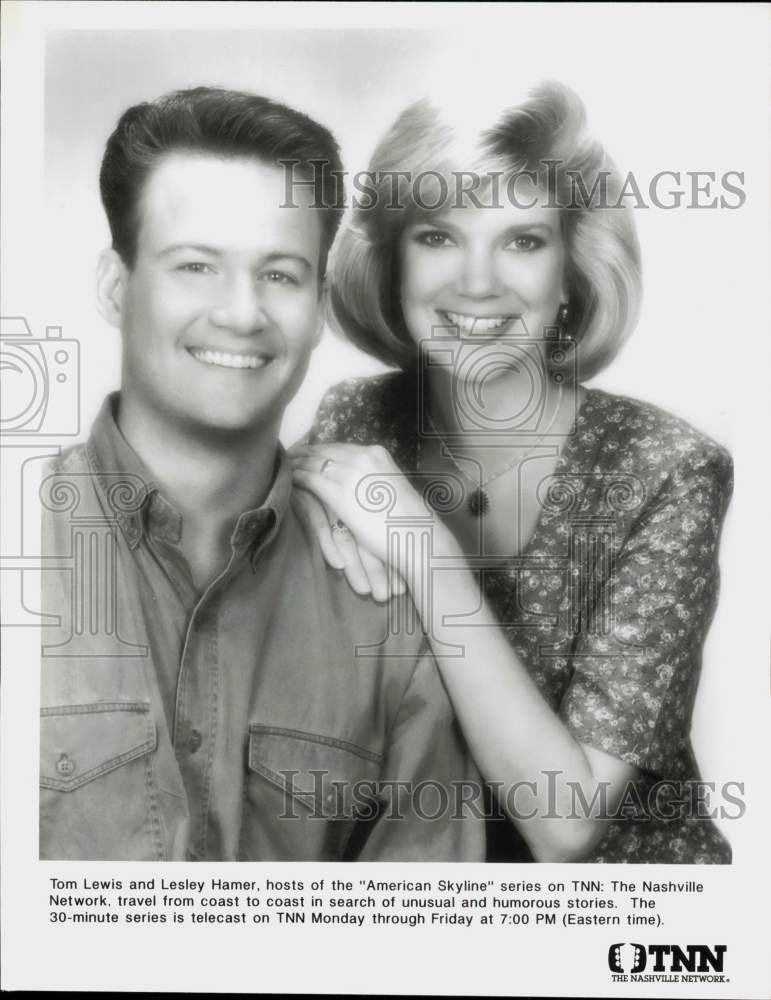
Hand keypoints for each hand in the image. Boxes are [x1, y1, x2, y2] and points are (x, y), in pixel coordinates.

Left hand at [289, 442, 439, 585]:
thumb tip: (356, 483)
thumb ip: (370, 478)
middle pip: (323, 450)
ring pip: (313, 461)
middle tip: (286, 456)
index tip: (305, 453)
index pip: (339, 447)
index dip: (319, 450)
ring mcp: (350, 473)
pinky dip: (296, 477)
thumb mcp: (389, 486)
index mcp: (376, 453)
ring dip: (296, 463)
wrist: (415, 535)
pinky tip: (288, 480)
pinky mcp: (339, 493)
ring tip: (283, 466)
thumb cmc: (406, 518)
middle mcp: (362, 456)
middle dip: (303, 452)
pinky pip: (310, 478)